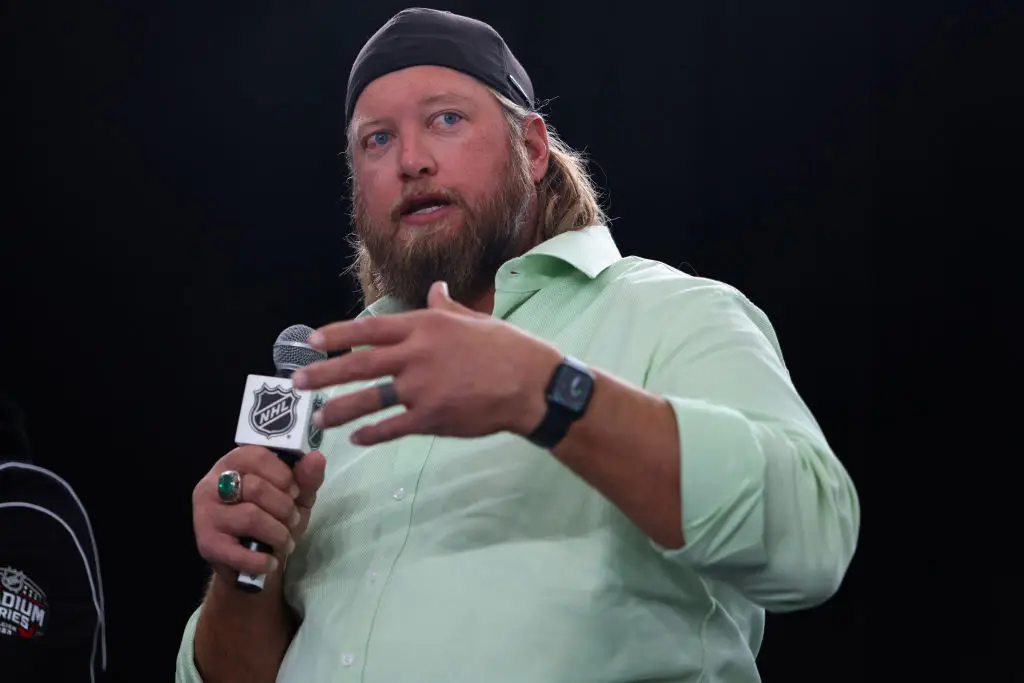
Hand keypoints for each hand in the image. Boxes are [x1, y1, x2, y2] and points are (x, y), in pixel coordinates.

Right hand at [192, 446, 325, 581]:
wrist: (250, 563)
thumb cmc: (272, 518)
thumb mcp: (294, 496)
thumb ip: (305, 477)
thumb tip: (316, 458)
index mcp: (233, 463)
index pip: (257, 456)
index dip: (283, 475)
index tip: (294, 492)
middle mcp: (212, 484)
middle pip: (256, 488)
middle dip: (284, 508)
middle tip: (293, 520)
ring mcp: (205, 514)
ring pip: (250, 517)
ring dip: (278, 533)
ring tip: (285, 541)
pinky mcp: (206, 544)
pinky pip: (238, 551)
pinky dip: (261, 560)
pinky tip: (271, 562)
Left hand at [292, 281, 562, 445]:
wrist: (532, 384)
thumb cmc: (506, 348)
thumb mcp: (473, 319)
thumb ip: (446, 307)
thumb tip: (435, 289)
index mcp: (425, 327)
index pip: (369, 329)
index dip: (337, 335)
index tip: (312, 341)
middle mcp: (417, 355)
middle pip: (359, 364)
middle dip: (323, 374)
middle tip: (296, 382)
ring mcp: (422, 388)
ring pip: (369, 399)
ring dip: (339, 409)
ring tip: (318, 417)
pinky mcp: (431, 417)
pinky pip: (393, 427)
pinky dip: (372, 433)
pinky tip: (357, 437)